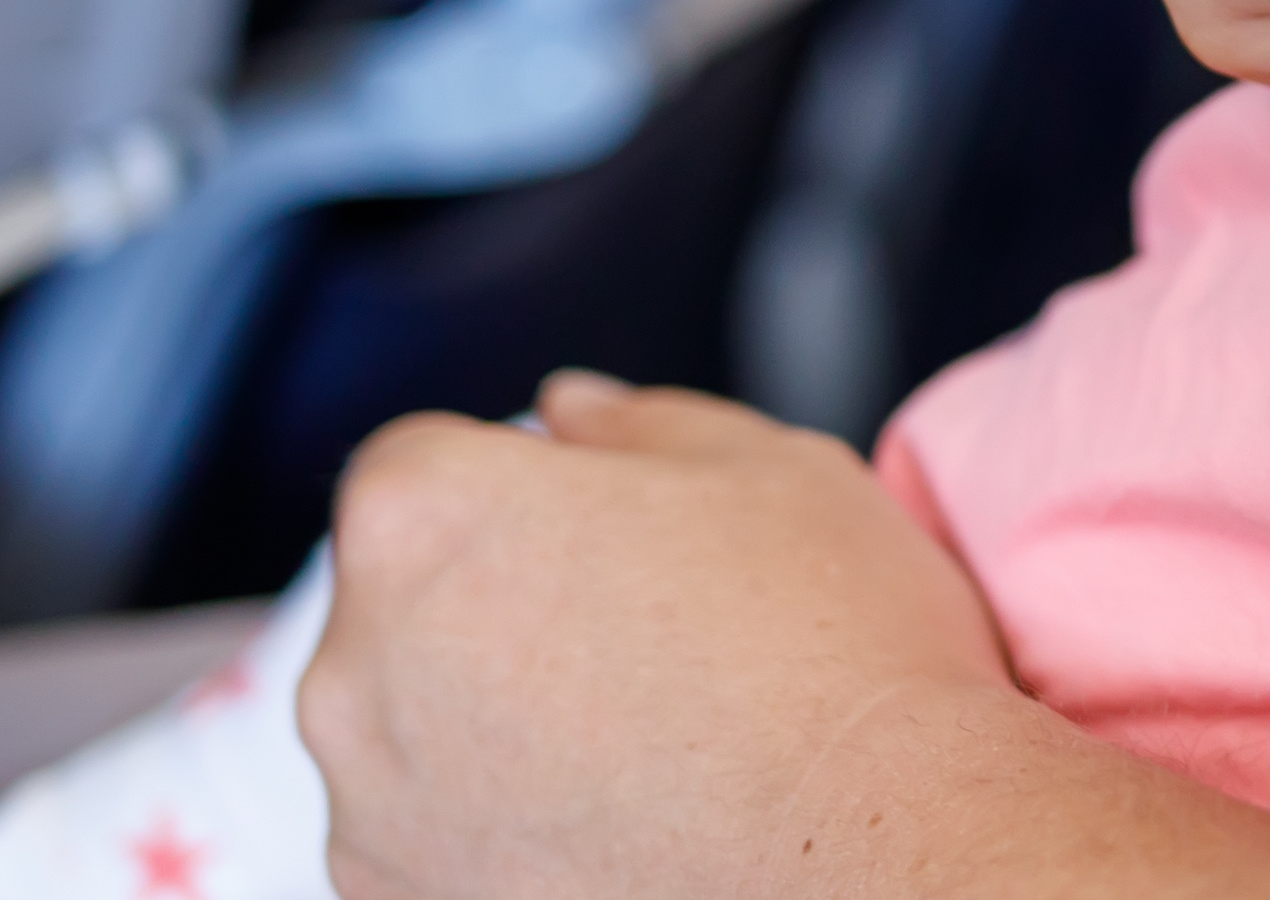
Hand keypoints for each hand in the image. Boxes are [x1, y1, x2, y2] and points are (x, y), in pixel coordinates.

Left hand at [304, 374, 1269, 899]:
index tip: (679, 565)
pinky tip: (698, 863)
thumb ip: (654, 433)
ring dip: (547, 758)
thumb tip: (574, 415)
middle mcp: (364, 676)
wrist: (904, 870)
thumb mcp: (786, 479)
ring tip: (727, 777)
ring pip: (454, 762)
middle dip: (543, 637)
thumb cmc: (868, 666)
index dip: (574, 514)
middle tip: (717, 673)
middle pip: (434, 627)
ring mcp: (389, 831)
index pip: (449, 481)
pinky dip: (562, 865)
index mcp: (432, 519)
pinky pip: (489, 877)